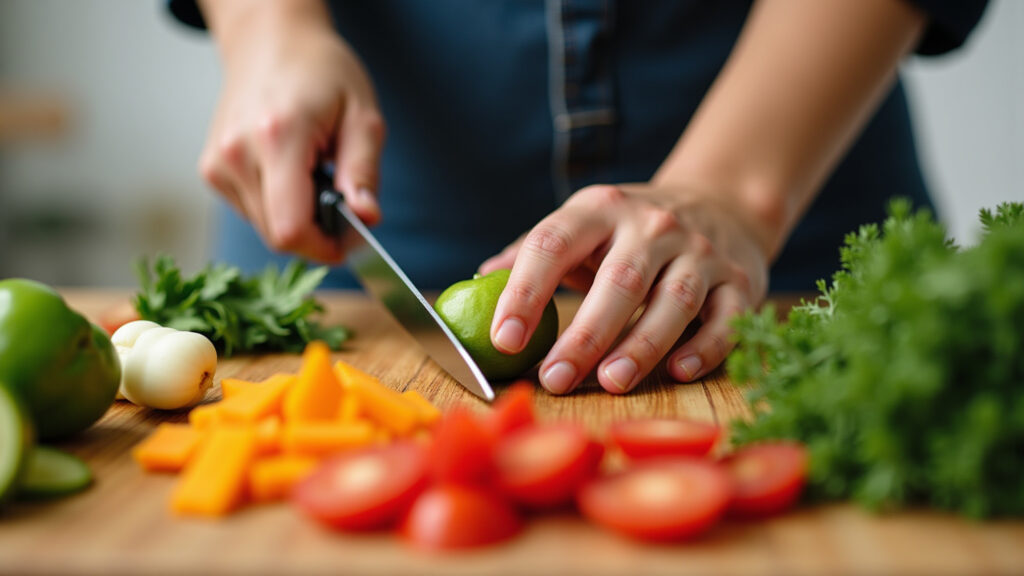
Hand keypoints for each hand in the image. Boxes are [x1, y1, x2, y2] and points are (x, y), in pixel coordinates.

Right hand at [198, 1, 384, 262]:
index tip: (351, 239)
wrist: (271, 43)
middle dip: (317, 233)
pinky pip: (252, 212)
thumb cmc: (322, 73)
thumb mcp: (363, 116)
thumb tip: (367, 218)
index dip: (325, 247)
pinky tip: (291, 173)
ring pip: (265, 228)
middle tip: (341, 201)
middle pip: (278, 236)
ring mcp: (217, 164)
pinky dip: (278, 206)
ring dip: (297, 218)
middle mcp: (236, 154)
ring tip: (314, 175)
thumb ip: (364, 171)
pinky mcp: (211, 171)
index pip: (290, 228)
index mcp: (277, 137)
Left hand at [480, 184, 769, 394]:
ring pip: (674, 300)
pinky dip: (705, 347)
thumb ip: (533, 251)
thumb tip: (476, 281)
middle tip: (554, 378)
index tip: (503, 339)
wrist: (722, 204)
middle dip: (585, 333)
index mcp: (600, 209)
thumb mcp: (583, 223)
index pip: (554, 244)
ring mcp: (701, 252)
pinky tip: (679, 371)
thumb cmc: (631, 232)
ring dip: (642, 344)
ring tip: (611, 382)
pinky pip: (724, 317)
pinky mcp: (739, 282)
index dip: (525, 291)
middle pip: (619, 280)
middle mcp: (652, 226)